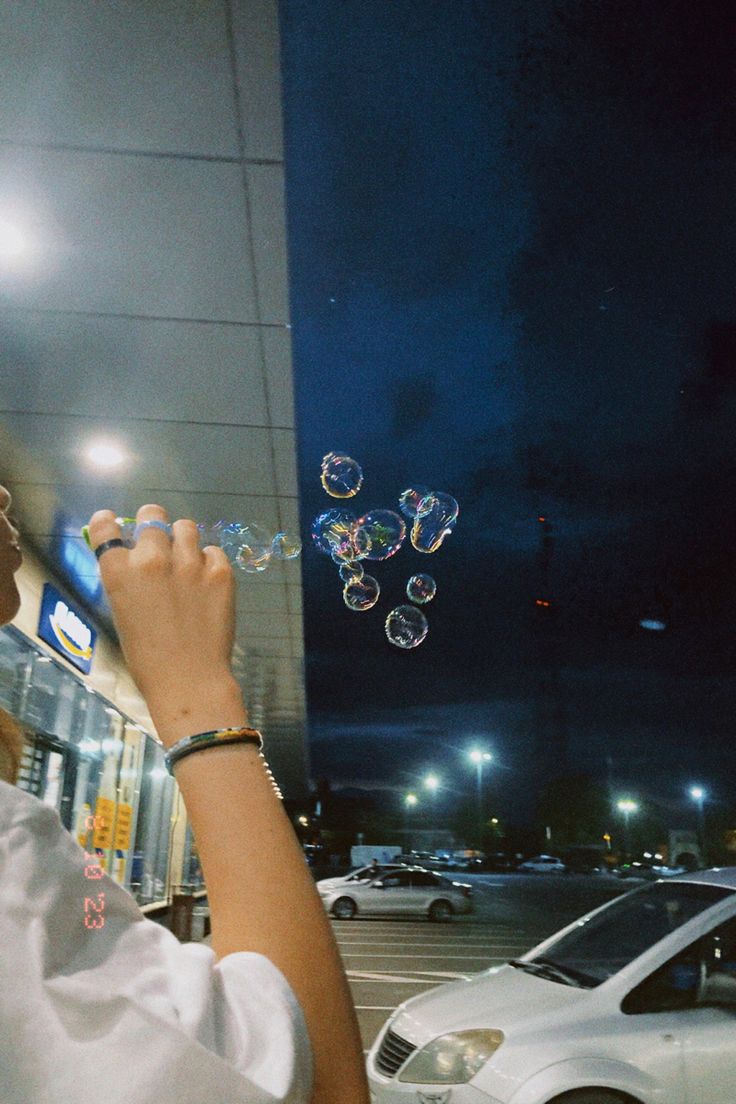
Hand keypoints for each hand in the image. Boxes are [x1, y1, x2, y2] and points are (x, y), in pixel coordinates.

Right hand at [87, 504, 243, 741]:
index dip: (108, 522)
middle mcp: (152, 559)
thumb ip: (128, 581)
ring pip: (186, 527)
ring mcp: (189, 563)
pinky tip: (207, 581)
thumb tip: (135, 559)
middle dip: (153, 524)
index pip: (106, 528)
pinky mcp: (220, 572)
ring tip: (186, 558)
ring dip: (183, 539)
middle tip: (158, 538)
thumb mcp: (124, 613)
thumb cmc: (147, 657)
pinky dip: (209, 562)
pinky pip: (214, 552)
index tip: (112, 522)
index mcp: (119, 572)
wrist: (189, 679)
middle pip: (152, 516)